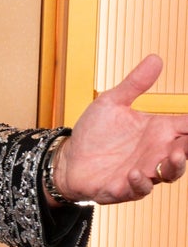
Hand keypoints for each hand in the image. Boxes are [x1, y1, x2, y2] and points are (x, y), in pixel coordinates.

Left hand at [55, 55, 187, 203]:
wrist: (69, 158)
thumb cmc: (95, 132)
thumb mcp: (112, 102)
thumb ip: (135, 83)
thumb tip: (156, 58)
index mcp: (158, 131)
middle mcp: (155, 153)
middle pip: (185, 151)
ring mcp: (143, 171)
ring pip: (168, 173)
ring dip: (174, 166)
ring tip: (173, 155)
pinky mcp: (123, 187)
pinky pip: (137, 189)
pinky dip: (138, 183)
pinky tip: (133, 173)